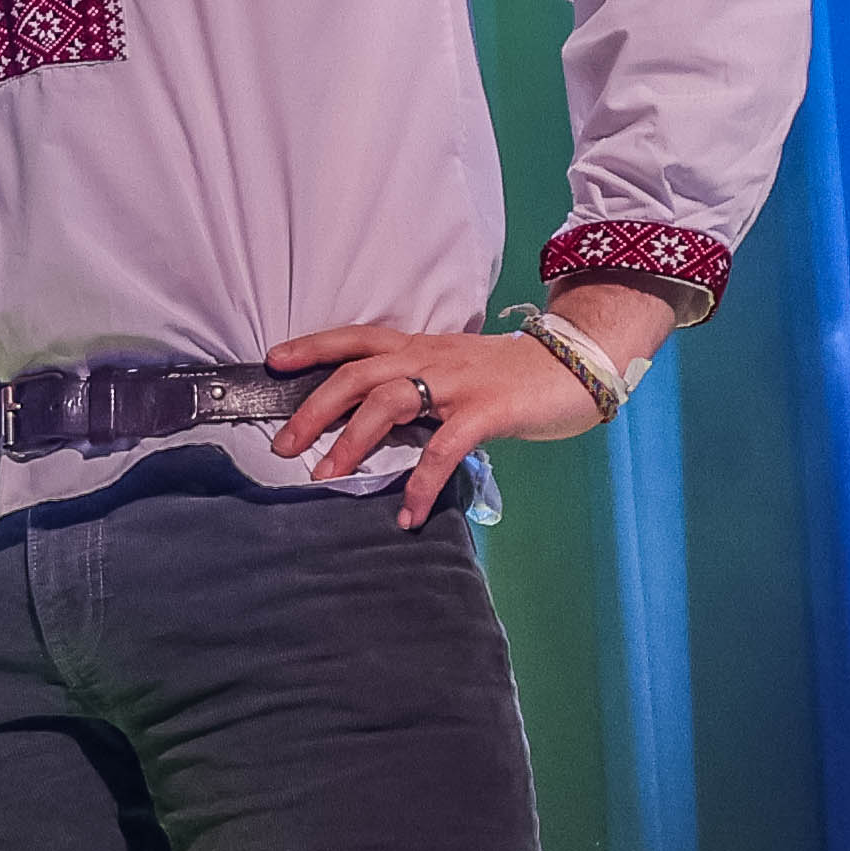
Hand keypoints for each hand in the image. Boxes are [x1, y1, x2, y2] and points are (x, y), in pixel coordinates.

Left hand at [266, 323, 597, 528]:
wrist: (576, 362)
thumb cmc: (509, 375)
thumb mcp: (452, 370)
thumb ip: (413, 388)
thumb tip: (368, 424)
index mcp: (419, 347)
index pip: (356, 339)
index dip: (313, 346)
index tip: (273, 360)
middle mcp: (430, 358)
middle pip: (358, 374)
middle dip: (315, 409)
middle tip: (283, 446)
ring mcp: (458, 382)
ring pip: (389, 402)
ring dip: (353, 442)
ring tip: (326, 478)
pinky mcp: (488, 410)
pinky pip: (444, 447)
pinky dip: (421, 480)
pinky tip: (406, 511)